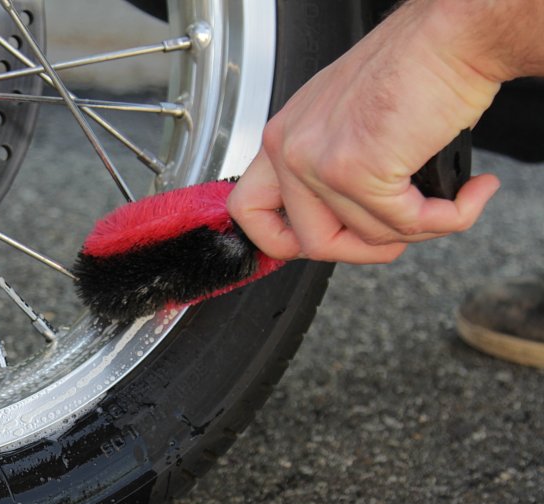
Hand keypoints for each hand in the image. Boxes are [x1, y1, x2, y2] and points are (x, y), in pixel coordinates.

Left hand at [227, 0, 503, 263]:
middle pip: (312, 243)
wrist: (453, 35)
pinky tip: (471, 194)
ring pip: (367, 238)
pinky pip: (405, 224)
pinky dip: (449, 218)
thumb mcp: (349, 122)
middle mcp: (290, 149)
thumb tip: (347, 223)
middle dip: (367, 250)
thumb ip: (332, 170)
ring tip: (452, 199)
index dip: (282, 242)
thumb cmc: (415, 68)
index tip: (320, 245)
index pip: (249, 211)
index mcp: (283, 137)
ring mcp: (318, 163)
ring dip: (421, 228)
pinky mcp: (358, 171)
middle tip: (406, 229)